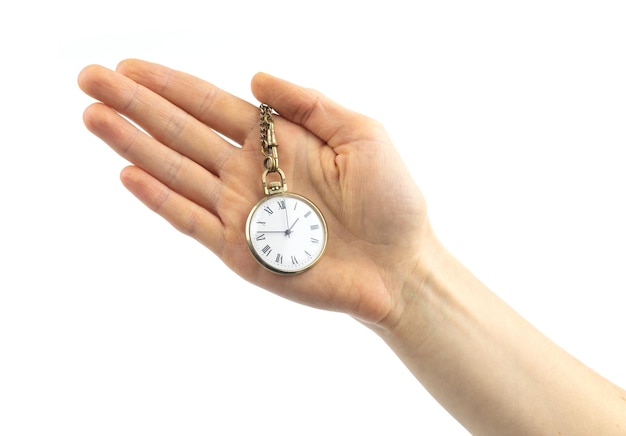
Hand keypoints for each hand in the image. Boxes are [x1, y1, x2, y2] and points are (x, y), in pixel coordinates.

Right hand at [78, 59, 432, 326]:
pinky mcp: (240, 250)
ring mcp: (240, 211)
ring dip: (133, 145)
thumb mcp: (360, 132)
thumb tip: (253, 76)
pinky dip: (160, 199)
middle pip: (181, 133)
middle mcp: (249, 172)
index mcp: (275, 141)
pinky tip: (129, 173)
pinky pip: (192, 221)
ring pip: (176, 172)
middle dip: (135, 106)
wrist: (400, 264)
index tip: (129, 66)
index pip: (210, 106)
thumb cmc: (390, 199)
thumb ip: (307, 103)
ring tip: (94, 116)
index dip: (170, 86)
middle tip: (89, 78)